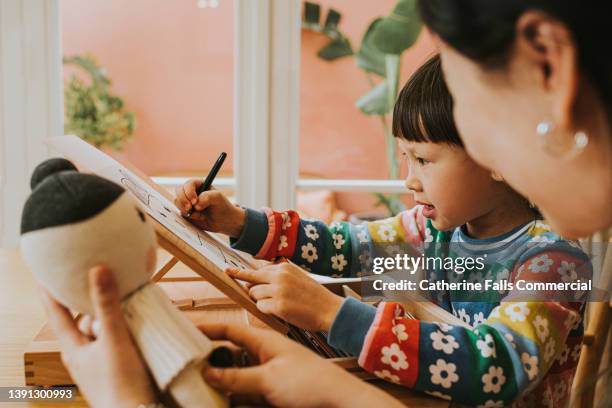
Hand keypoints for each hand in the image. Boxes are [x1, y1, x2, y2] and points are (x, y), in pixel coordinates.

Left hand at [40, 266, 156, 407]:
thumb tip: (98, 270)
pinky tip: (133, 321)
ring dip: (108, 314)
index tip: (47, 271)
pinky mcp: (114, 367)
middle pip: (81, 319)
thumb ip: (107, 305)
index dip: (50, 291)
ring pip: (100, 329)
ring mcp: (98, 362)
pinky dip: (120, 327)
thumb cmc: (121, 385)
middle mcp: (82, 354)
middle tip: (95, 277)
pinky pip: (113, 339)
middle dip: (87, 300)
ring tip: (122, 296)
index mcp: (73, 348)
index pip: (56, 312)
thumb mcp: (114, 340)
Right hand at [174, 179, 245, 237]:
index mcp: (199, 184)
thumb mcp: (218, 198)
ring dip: (186, 209)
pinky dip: (188, 216)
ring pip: (177, 202)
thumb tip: (196, 204)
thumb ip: (207, 197)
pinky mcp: (186, 212)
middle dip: (183, 200)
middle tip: (190, 208)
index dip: (189, 192)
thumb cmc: (222, 206)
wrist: (223, 221)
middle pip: (179, 191)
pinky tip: (199, 217)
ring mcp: (187, 202)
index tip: (195, 201)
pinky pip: (180, 212)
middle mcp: (191, 192)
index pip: (189, 184)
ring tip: (199, 214)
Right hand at [201, 323, 402, 407]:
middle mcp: (264, 353)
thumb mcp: (268, 381)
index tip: (186, 328)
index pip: (228, 330)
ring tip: (199, 382)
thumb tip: (207, 372)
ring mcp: (269, 370)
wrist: (338, 398)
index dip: (207, 329)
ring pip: (236, 370)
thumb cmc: (309, 383)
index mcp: (263, 341)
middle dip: (209, 356)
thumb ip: (236, 377)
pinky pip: (246, 385)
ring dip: (221, 376)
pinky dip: (234, 390)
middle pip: (229, 351)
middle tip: (186, 363)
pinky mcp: (273, 386)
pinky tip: (223, 397)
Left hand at [226, 263, 343, 331]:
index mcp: (284, 267)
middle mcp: (279, 276)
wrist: (330, 309)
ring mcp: (278, 291)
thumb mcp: (298, 277)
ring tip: (279, 304)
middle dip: (244, 282)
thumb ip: (280, 276)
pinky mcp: (278, 306)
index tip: (229, 270)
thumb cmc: (315, 296)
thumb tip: (257, 281)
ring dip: (262, 301)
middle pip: (251, 280)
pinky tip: (281, 311)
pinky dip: (267, 311)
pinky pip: (261, 308)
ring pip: (254, 295)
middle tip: (230, 275)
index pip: (258, 269)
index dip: (244, 273)